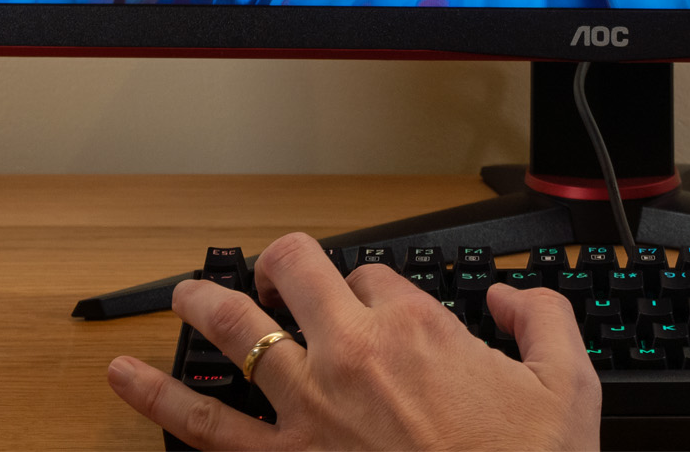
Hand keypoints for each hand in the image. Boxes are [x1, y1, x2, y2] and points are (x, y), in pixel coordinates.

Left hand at [107, 233, 600, 449]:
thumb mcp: (567, 385)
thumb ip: (544, 320)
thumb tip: (514, 295)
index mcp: (416, 328)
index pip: (375, 275)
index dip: (375, 285)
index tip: (381, 305)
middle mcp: (351, 355)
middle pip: (298, 275)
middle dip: (285, 263)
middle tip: (279, 268)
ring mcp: (306, 408)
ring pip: (238, 333)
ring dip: (209, 302)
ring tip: (188, 290)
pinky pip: (202, 427)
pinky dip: (154, 398)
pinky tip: (122, 377)